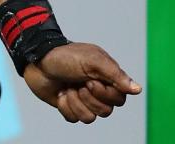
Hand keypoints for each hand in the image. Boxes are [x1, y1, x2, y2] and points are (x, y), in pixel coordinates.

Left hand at [23, 42, 141, 122]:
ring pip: (90, 118)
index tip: (90, 80)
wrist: (37, 60)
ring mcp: (82, 98)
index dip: (105, 94)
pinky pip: (73, 119)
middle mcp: (96, 90)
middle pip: (106, 111)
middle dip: (88, 98)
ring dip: (75, 102)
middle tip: (77, 83)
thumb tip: (137, 89)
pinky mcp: (68, 105)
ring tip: (67, 87)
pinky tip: (60, 94)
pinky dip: (65, 106)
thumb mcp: (92, 61)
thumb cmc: (64, 56)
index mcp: (106, 78)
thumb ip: (115, 75)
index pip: (119, 99)